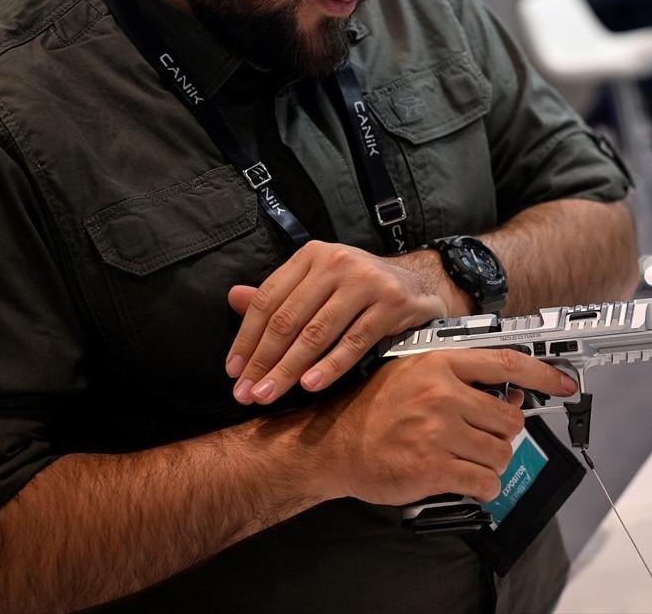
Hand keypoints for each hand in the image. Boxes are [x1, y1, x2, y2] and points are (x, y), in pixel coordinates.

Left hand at [224, 241, 466, 404]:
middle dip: (263, 361)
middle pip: (289, 319)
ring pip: (317, 333)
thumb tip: (232, 297)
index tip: (233, 372)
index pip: (268, 299)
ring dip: (289, 369)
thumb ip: (280, 295)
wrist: (418, 286)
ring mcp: (367, 281)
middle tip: (246, 394)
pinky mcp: (392, 303)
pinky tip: (311, 386)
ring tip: (268, 395)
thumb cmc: (359, 289)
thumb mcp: (318, 283)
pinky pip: (354, 341)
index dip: (247, 338)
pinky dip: (330, 366)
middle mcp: (337, 262)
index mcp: (312, 255)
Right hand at [314, 347, 577, 504]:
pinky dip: (481, 486)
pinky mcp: (433, 467)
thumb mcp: (412, 372)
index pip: (507, 364)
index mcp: (440, 364)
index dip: (543, 374)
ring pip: (501, 452)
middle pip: (509, 418)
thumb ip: (459, 376)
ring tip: (463, 458)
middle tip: (478, 437)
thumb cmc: (372, 409)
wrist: (330, 444)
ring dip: (490, 461)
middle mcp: (442, 394)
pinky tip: (462, 479)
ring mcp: (438, 431)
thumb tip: (509, 388)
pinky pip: (484, 482)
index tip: (564, 383)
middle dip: (501, 433)